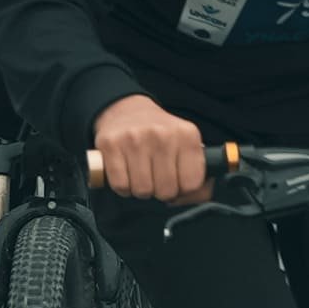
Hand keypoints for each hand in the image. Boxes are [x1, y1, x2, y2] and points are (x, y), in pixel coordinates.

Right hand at [87, 94, 207, 202]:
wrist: (127, 111)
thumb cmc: (160, 135)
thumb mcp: (186, 145)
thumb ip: (197, 174)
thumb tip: (197, 197)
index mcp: (187, 135)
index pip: (191, 183)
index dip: (184, 190)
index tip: (177, 182)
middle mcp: (162, 135)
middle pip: (166, 191)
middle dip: (161, 191)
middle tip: (157, 178)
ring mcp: (135, 138)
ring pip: (142, 190)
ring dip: (141, 189)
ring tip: (142, 174)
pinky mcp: (111, 145)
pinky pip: (120, 185)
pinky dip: (123, 187)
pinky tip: (127, 173)